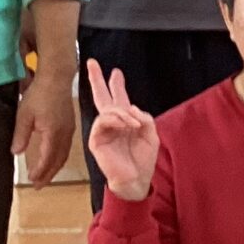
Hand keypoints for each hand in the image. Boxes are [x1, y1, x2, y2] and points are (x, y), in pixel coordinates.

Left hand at [14, 68, 76, 188]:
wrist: (57, 77)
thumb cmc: (40, 94)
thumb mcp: (24, 115)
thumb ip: (21, 135)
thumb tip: (16, 153)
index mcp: (53, 133)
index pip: (47, 159)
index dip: (40, 172)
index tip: (32, 181)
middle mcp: (65, 134)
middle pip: (58, 160)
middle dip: (49, 174)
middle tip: (39, 185)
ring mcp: (69, 129)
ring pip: (64, 154)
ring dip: (55, 167)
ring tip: (46, 175)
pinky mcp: (70, 124)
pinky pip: (66, 146)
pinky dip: (60, 157)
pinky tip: (54, 157)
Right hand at [83, 61, 157, 202]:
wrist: (136, 180)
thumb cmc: (143, 160)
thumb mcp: (151, 134)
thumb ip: (144, 118)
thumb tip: (131, 108)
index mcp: (125, 121)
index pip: (119, 99)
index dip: (117, 85)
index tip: (116, 71)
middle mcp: (112, 124)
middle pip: (102, 97)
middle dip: (97, 80)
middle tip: (92, 64)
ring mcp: (103, 131)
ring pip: (108, 109)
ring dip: (122, 112)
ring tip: (133, 122)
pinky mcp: (96, 140)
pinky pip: (103, 121)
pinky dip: (116, 120)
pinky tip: (126, 124)